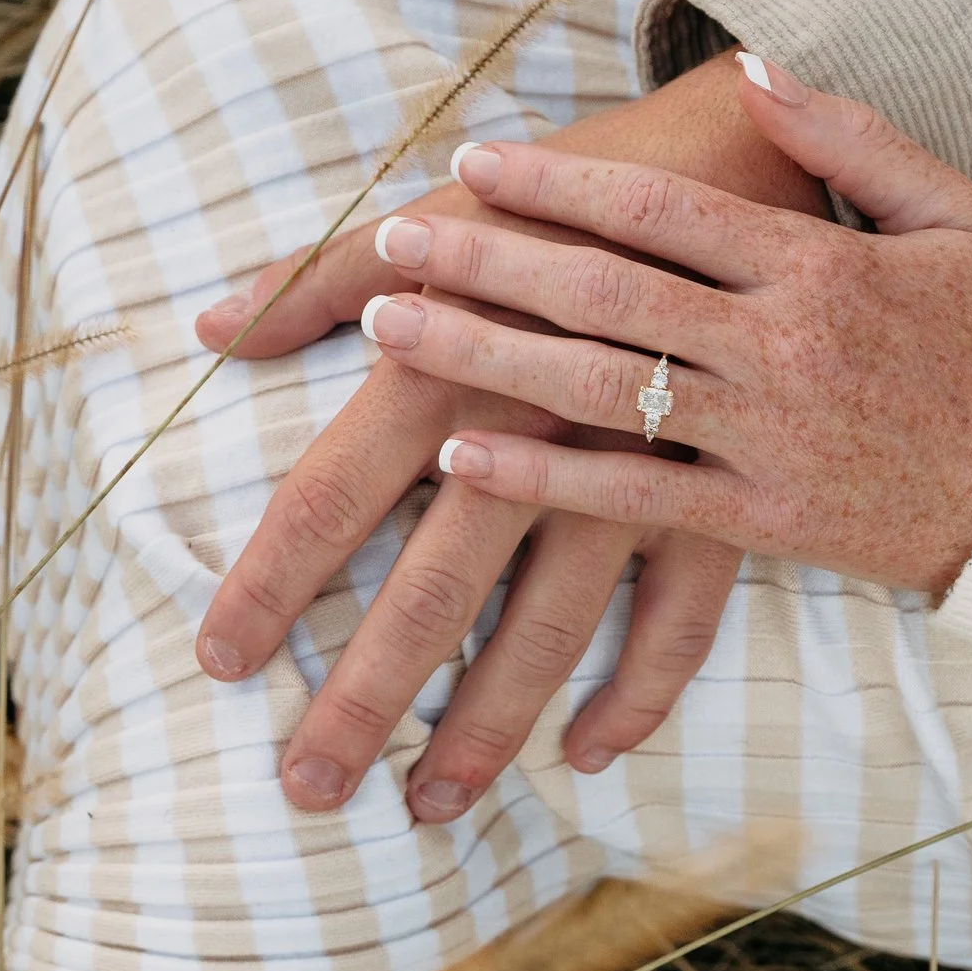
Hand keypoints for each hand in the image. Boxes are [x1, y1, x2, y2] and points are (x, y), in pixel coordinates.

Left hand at [192, 53, 829, 820]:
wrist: (762, 162)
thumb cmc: (586, 179)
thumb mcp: (446, 208)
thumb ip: (322, 276)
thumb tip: (209, 330)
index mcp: (447, 362)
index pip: (327, 498)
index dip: (265, 585)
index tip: (218, 662)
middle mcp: (529, 433)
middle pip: (426, 597)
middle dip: (361, 702)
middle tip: (305, 789)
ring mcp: (630, 477)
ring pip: (546, 632)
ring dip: (485, 726)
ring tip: (429, 808)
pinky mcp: (716, 498)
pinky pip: (677, 624)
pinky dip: (636, 694)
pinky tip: (587, 753)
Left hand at [373, 55, 971, 593]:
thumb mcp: (952, 213)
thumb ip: (850, 136)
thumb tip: (751, 69)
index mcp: (819, 264)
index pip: (657, 208)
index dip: (555, 180)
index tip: (471, 160)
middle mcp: (782, 347)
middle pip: (603, 290)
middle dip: (486, 258)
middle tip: (393, 237)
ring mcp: (769, 439)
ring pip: (598, 388)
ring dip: (483, 355)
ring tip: (391, 328)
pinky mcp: (765, 523)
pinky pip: (634, 498)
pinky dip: (544, 479)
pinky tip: (461, 457)